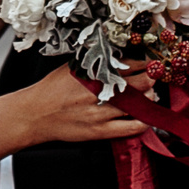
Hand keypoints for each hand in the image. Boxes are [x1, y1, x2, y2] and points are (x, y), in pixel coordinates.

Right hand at [17, 63, 147, 144]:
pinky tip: (145, 118)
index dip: (142, 64)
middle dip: (149, 80)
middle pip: (136, 84)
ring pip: (136, 105)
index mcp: (90, 73)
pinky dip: (142, 123)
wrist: (35, 115)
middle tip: (154, 77)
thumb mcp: (71, 69)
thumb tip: (116, 58)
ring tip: (150, 96)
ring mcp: (99, 113)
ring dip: (148, 100)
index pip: (125, 65)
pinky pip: (129, 128)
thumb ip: (93, 63)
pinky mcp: (99, 131)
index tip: (149, 63)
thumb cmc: (51, 91)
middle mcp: (96, 91)